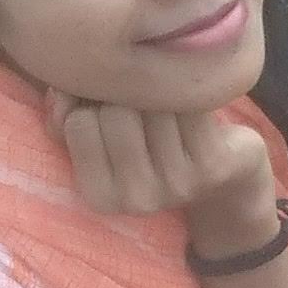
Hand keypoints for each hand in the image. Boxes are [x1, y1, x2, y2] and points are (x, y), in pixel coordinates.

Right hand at [48, 96, 278, 252]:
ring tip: (167, 102)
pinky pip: (188, 106)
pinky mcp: (211, 166)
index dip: (92, 98)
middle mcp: (134, 199)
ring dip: (161, 90)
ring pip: (154, 104)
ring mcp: (175, 185)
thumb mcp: (103, 137)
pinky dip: (189, 93)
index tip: (108, 100)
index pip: (76, 123)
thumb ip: (66, 116)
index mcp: (98, 197)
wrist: (225, 173)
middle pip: (115, 113)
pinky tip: (193, 103)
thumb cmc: (152, 145)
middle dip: (127, 94)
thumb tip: (62, 88)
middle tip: (142, 98)